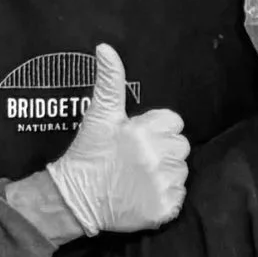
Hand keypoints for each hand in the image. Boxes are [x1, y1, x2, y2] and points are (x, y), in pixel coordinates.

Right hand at [43, 44, 189, 236]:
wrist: (75, 197)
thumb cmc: (89, 152)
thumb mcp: (99, 114)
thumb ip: (109, 80)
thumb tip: (105, 47)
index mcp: (145, 131)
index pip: (175, 123)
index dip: (157, 129)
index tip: (139, 138)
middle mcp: (157, 157)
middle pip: (181, 147)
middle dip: (164, 149)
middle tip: (137, 158)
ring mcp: (162, 185)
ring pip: (182, 171)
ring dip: (166, 173)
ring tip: (138, 176)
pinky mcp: (163, 209)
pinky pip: (179, 197)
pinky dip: (165, 197)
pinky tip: (144, 194)